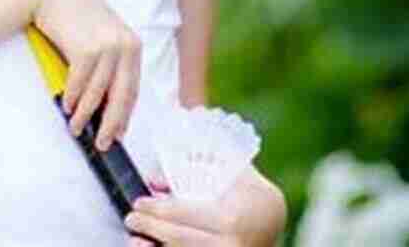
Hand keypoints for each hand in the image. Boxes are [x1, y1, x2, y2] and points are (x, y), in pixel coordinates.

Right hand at [28, 0, 141, 151]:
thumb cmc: (75, 14)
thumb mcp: (100, 35)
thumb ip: (108, 62)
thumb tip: (104, 101)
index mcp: (132, 45)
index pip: (132, 89)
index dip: (125, 114)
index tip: (118, 133)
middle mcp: (125, 46)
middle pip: (122, 96)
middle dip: (111, 123)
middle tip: (102, 143)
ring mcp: (107, 47)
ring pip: (98, 93)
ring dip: (86, 115)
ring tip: (76, 127)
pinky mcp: (87, 48)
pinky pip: (80, 83)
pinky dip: (73, 98)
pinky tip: (67, 106)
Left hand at [124, 166, 286, 246]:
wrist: (274, 219)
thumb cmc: (252, 192)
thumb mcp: (231, 172)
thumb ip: (196, 169)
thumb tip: (157, 180)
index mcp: (230, 216)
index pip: (184, 213)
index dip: (157, 209)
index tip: (140, 203)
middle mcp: (230, 243)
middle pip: (180, 238)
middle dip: (151, 228)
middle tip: (133, 219)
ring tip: (137, 240)